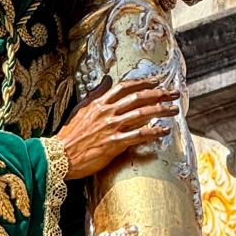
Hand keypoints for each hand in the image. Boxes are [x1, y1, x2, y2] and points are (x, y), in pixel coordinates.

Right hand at [56, 75, 179, 180]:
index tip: (156, 82)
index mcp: (99, 102)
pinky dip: (154, 132)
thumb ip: (96, 93)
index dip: (143, 83)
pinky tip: (164, 131)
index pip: (125, 87)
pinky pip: (138, 135)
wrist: (60, 155)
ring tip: (174, 110)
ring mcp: (111, 127)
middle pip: (138, 98)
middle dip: (159, 94)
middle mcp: (107, 112)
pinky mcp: (114, 143)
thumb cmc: (69, 134)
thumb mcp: (80, 108)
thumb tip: (107, 79)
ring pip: (142, 114)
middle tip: (174, 93)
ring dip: (161, 111)